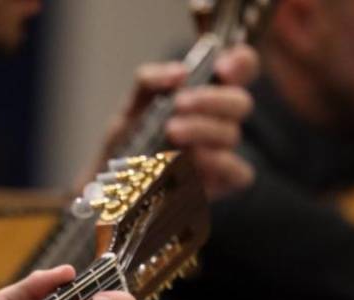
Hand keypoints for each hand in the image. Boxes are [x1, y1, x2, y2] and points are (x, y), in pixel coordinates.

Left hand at [88, 45, 259, 198]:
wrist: (112, 184)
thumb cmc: (128, 140)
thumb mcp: (132, 105)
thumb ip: (150, 81)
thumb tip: (180, 73)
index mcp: (206, 93)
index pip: (241, 68)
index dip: (241, 63)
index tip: (221, 67)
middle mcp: (219, 119)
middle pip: (241, 102)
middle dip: (211, 99)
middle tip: (179, 103)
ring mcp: (222, 151)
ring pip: (232, 134)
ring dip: (201, 129)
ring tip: (171, 132)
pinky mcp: (222, 181)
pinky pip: (240, 172)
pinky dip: (218, 163)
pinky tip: (192, 161)